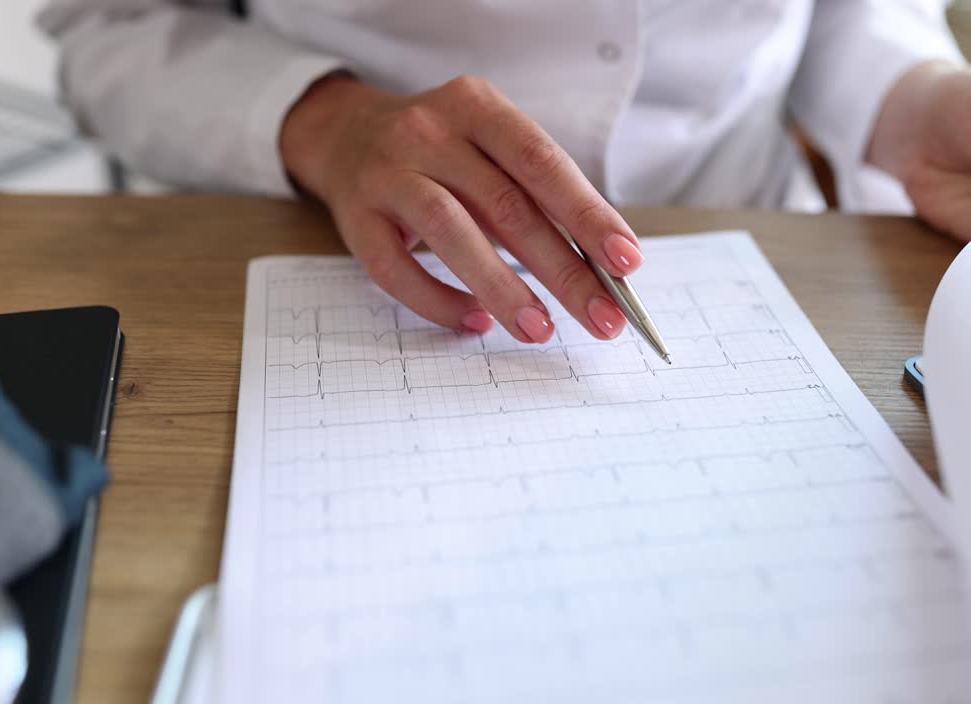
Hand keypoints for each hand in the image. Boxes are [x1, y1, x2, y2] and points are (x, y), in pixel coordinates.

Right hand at [279, 74, 640, 342]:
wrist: (344, 135)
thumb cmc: (441, 152)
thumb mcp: (488, 148)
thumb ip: (535, 195)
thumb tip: (600, 268)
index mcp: (476, 107)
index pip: (541, 161)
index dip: (587, 213)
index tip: (626, 262)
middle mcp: (428, 133)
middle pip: (506, 205)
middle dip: (562, 269)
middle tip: (603, 317)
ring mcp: (386, 174)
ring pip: (450, 232)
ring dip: (502, 286)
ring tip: (541, 329)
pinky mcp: (355, 219)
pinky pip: (396, 269)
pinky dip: (439, 301)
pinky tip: (476, 321)